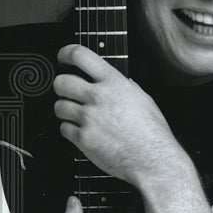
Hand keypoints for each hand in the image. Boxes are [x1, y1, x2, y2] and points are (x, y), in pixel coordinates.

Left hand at [53, 44, 181, 185]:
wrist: (152, 159)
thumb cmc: (152, 133)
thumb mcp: (144, 99)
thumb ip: (126, 87)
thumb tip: (118, 81)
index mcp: (115, 83)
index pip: (81, 55)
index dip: (66, 53)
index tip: (63, 57)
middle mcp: (99, 97)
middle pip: (61, 81)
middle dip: (61, 86)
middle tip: (67, 92)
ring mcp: (89, 118)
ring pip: (59, 106)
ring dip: (65, 110)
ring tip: (77, 116)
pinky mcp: (83, 138)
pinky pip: (64, 129)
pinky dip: (70, 131)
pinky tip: (83, 132)